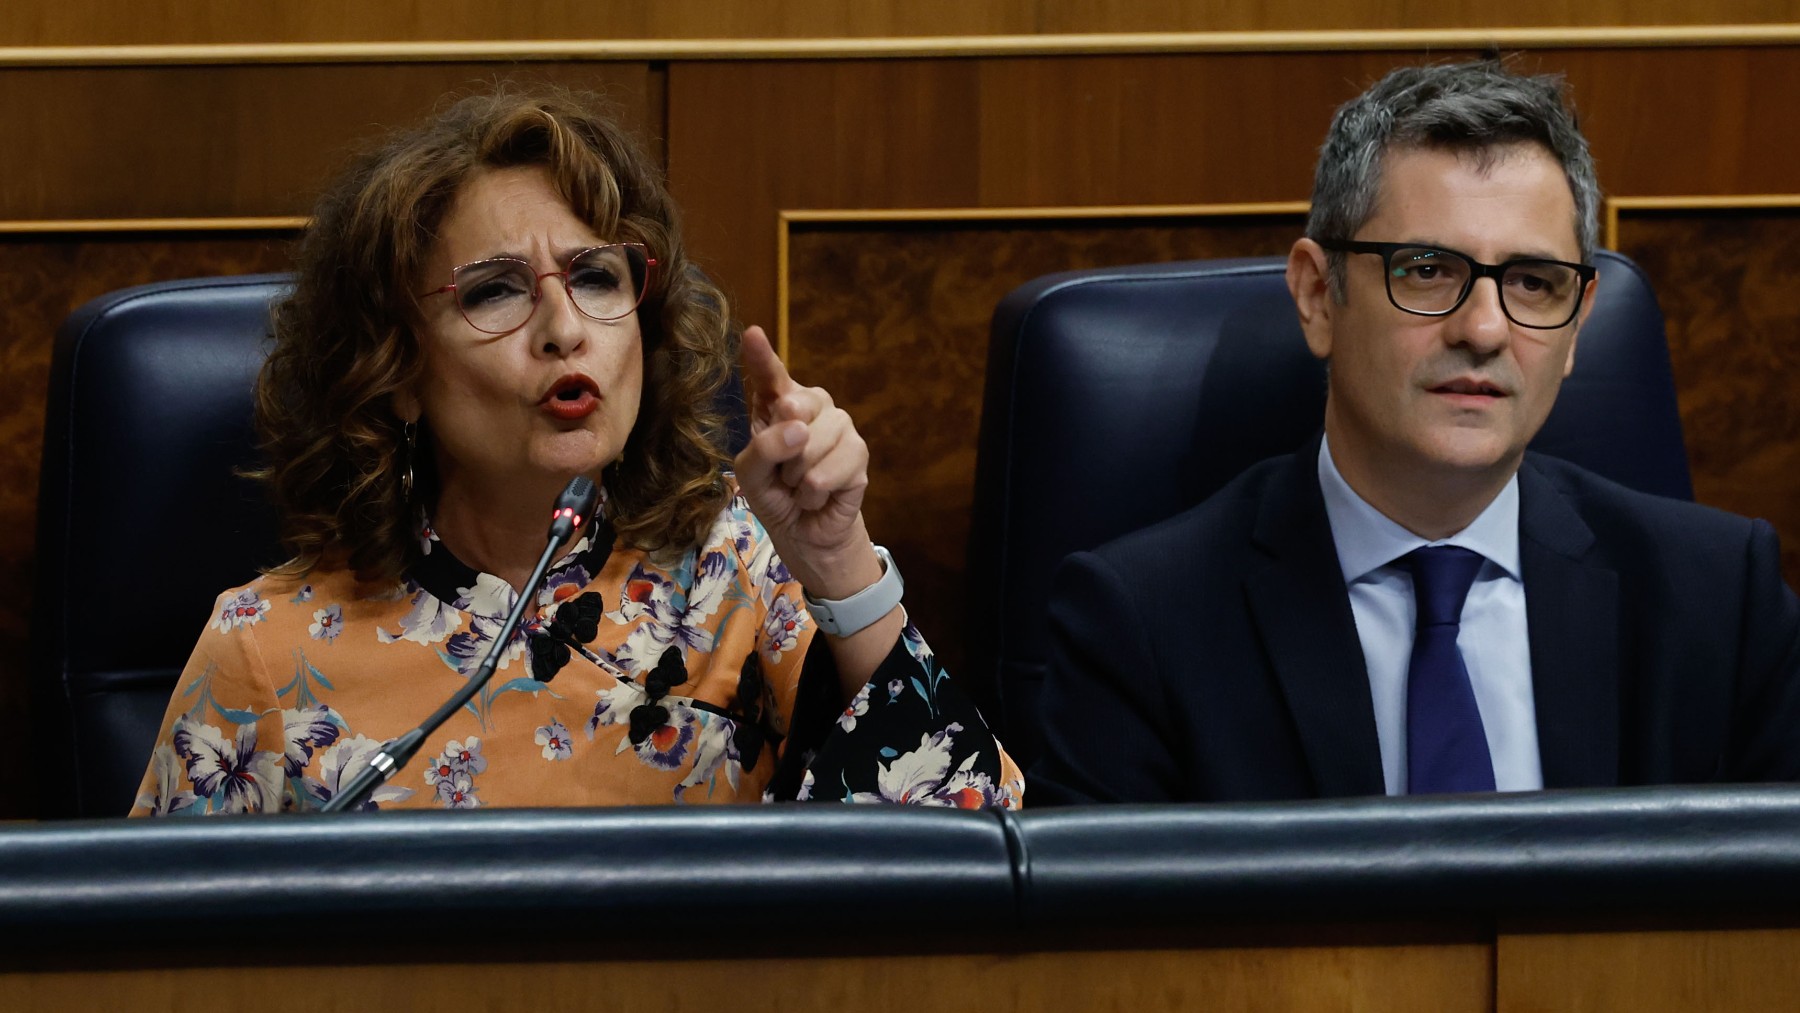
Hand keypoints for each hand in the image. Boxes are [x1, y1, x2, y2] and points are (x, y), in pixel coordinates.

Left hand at [733, 325, 881, 599]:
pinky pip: (829, 470)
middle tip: (783, 470)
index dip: (762, 356)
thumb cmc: (775, 494)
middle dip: (782, 445)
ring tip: (800, 486)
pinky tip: (818, 496)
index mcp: (779, 403)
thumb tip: (800, 429)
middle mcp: (813, 406)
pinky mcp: (859, 454)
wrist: (804, 533)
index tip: (752, 335)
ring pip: (812, 442)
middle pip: (793, 406)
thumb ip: (763, 447)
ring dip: (798, 477)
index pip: (771, 375)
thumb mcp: (751, 474)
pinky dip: (815, 492)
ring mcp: (840, 427)